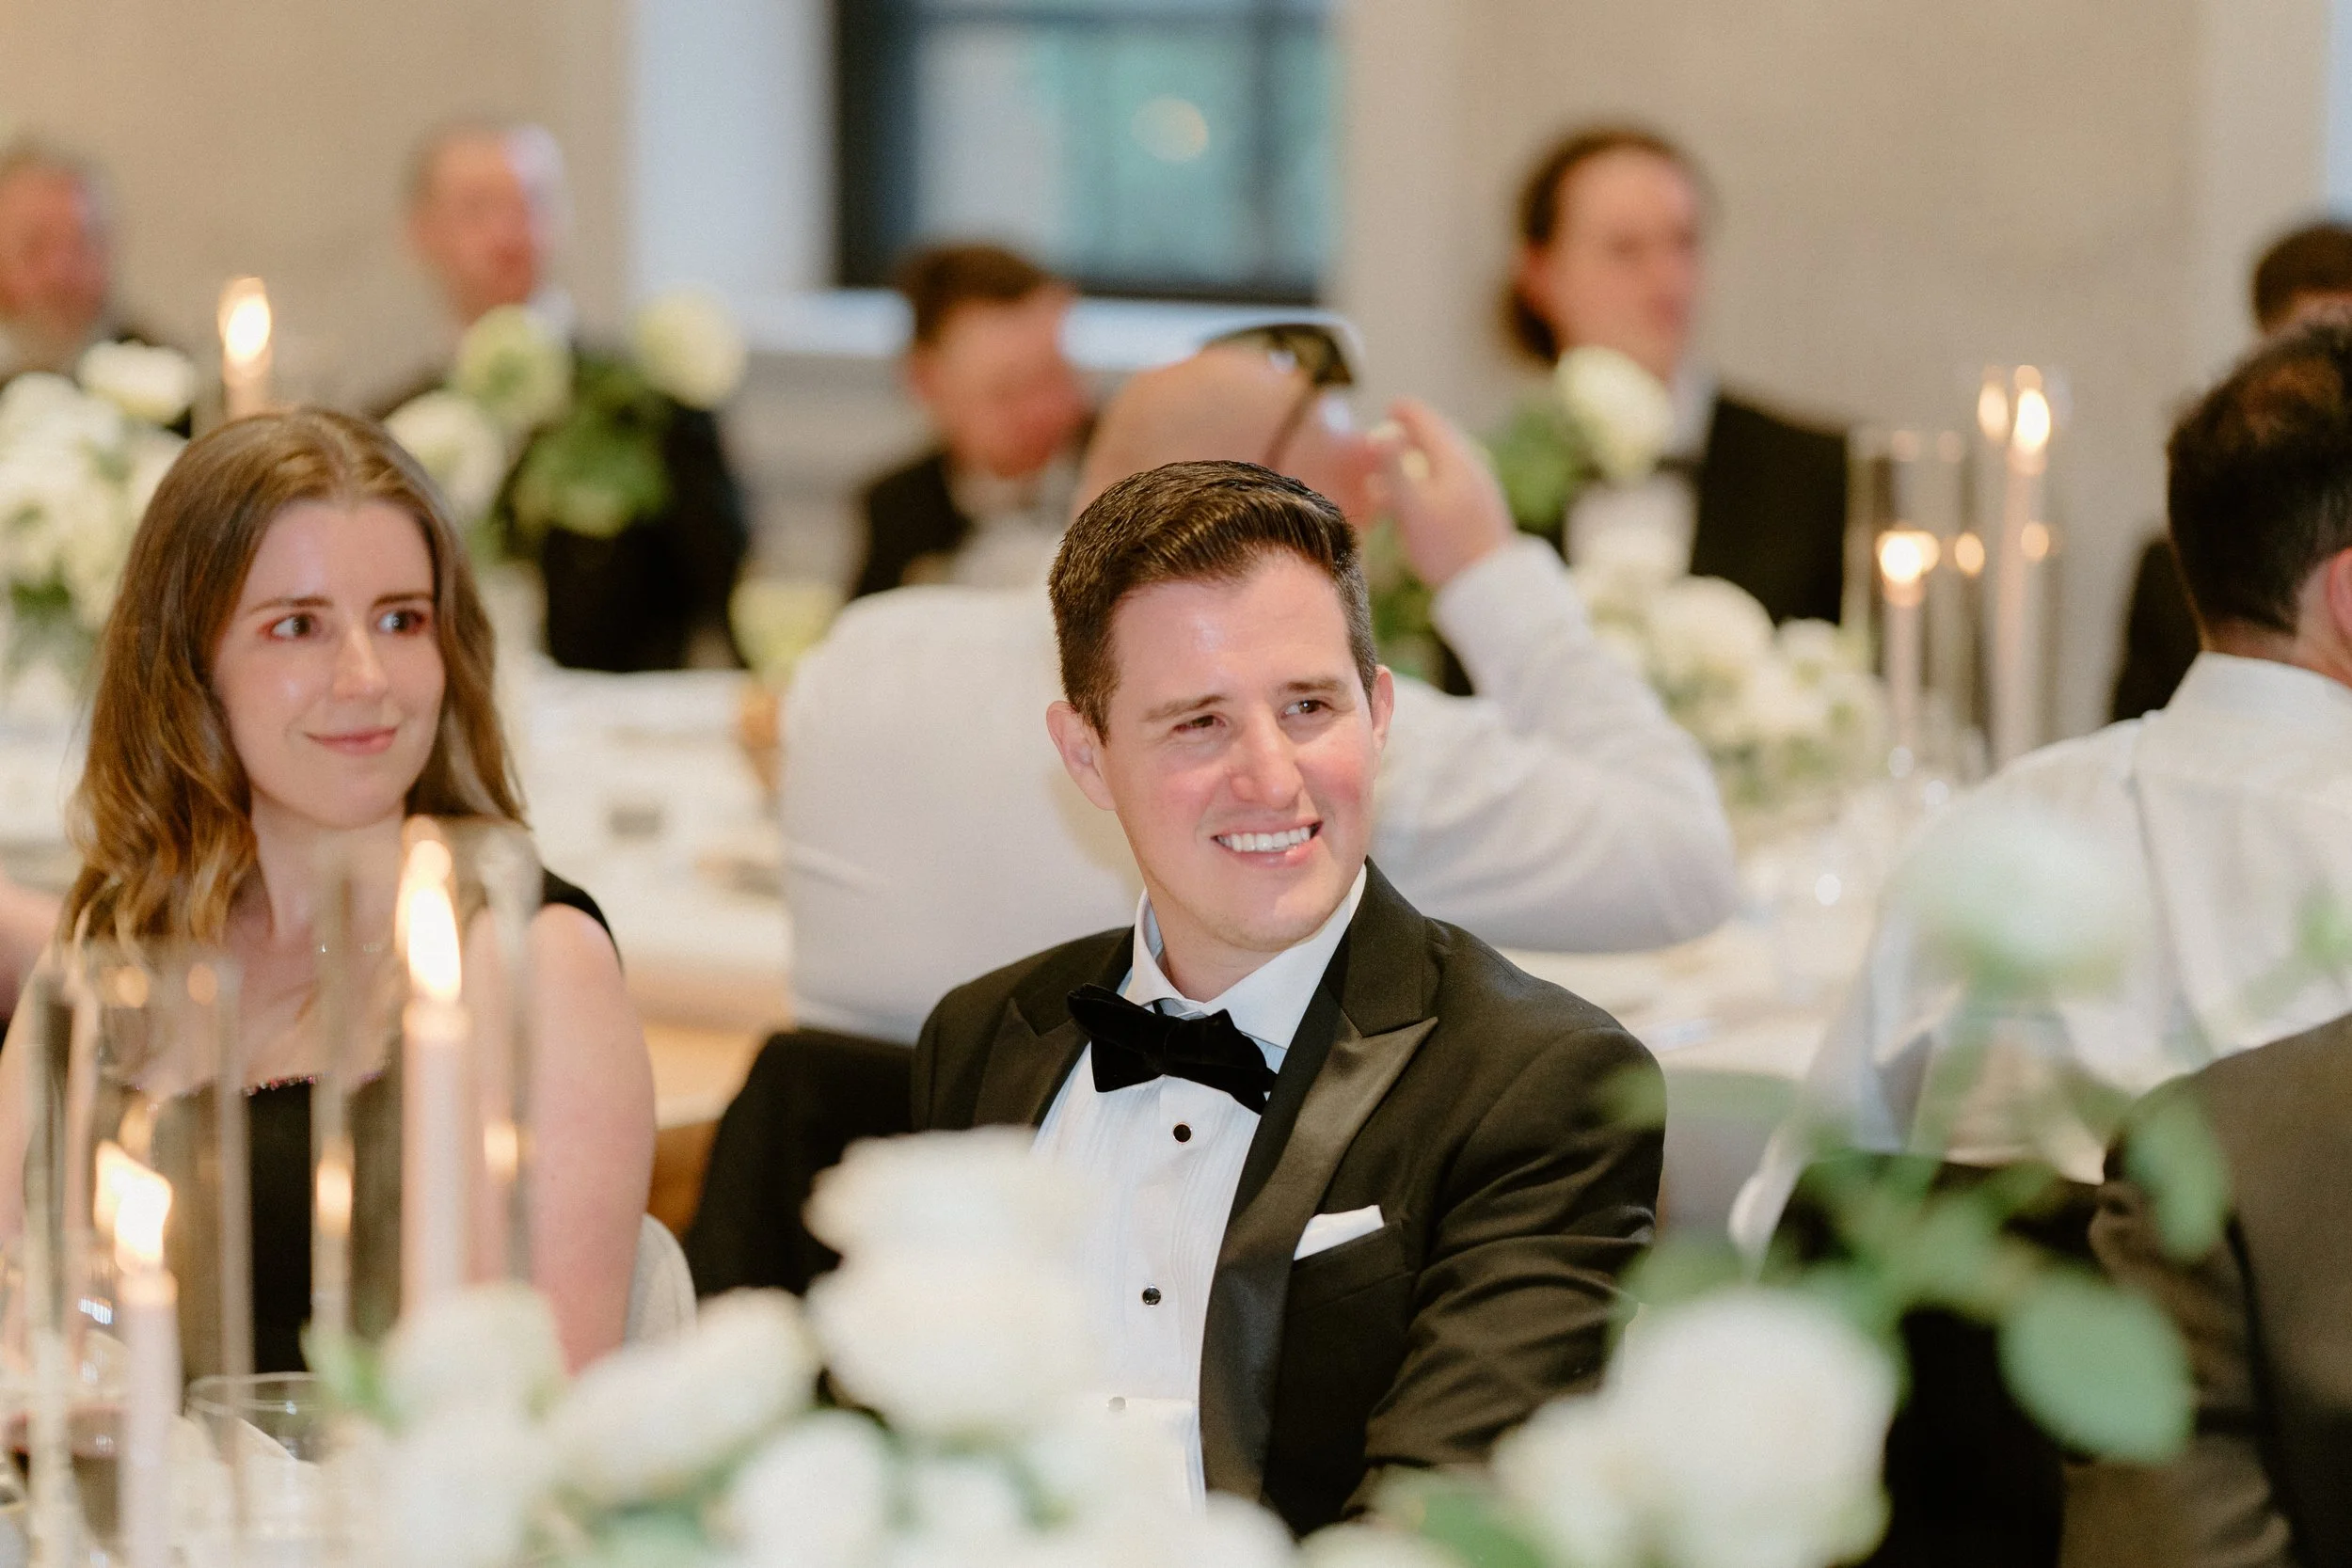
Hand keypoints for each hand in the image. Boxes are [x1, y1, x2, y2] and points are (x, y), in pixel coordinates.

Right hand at [1365, 398, 1514, 589]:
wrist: (1491, 585)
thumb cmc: (1447, 547)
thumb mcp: (1413, 507)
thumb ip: (1395, 469)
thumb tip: (1381, 436)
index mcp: (1454, 460)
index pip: (1427, 422)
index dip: (1406, 412)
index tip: (1390, 405)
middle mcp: (1470, 467)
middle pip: (1439, 439)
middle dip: (1412, 434)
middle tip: (1393, 430)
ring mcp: (1478, 488)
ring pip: (1444, 463)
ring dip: (1418, 460)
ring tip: (1398, 469)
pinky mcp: (1480, 509)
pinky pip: (1450, 482)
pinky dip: (1428, 480)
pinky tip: (1418, 501)